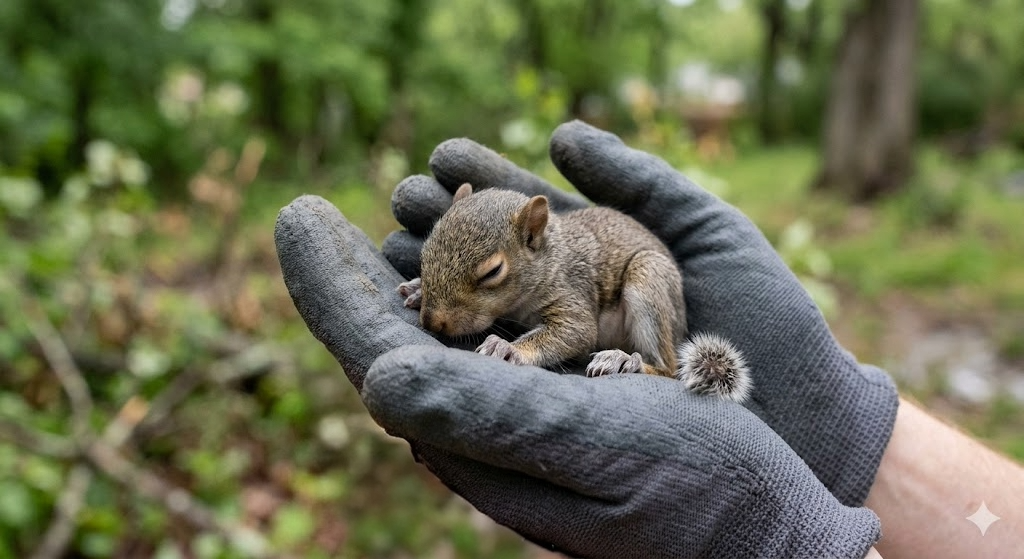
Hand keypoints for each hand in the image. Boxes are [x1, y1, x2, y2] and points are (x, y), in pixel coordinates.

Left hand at [273, 197, 879, 555]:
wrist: (768, 522)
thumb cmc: (694, 487)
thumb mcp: (589, 445)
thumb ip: (482, 415)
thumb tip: (373, 381)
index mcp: (472, 440)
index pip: (372, 353)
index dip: (327, 285)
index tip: (299, 215)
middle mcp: (483, 428)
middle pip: (394, 338)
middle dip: (354, 272)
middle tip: (320, 213)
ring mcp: (521, 415)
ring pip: (441, 333)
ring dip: (407, 269)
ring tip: (387, 212)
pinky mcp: (563, 403)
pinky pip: (498, 332)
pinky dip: (476, 280)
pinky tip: (474, 255)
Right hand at [382, 120, 898, 506]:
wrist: (797, 407)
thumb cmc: (763, 316)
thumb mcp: (702, 226)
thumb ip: (635, 176)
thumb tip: (558, 135)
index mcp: (600, 261)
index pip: (522, 213)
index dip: (482, 184)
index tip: (441, 158)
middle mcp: (573, 309)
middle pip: (487, 262)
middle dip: (439, 231)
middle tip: (401, 204)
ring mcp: (568, 362)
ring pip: (481, 317)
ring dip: (433, 284)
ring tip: (393, 257)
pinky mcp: (567, 412)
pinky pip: (501, 379)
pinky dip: (455, 351)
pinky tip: (418, 324)